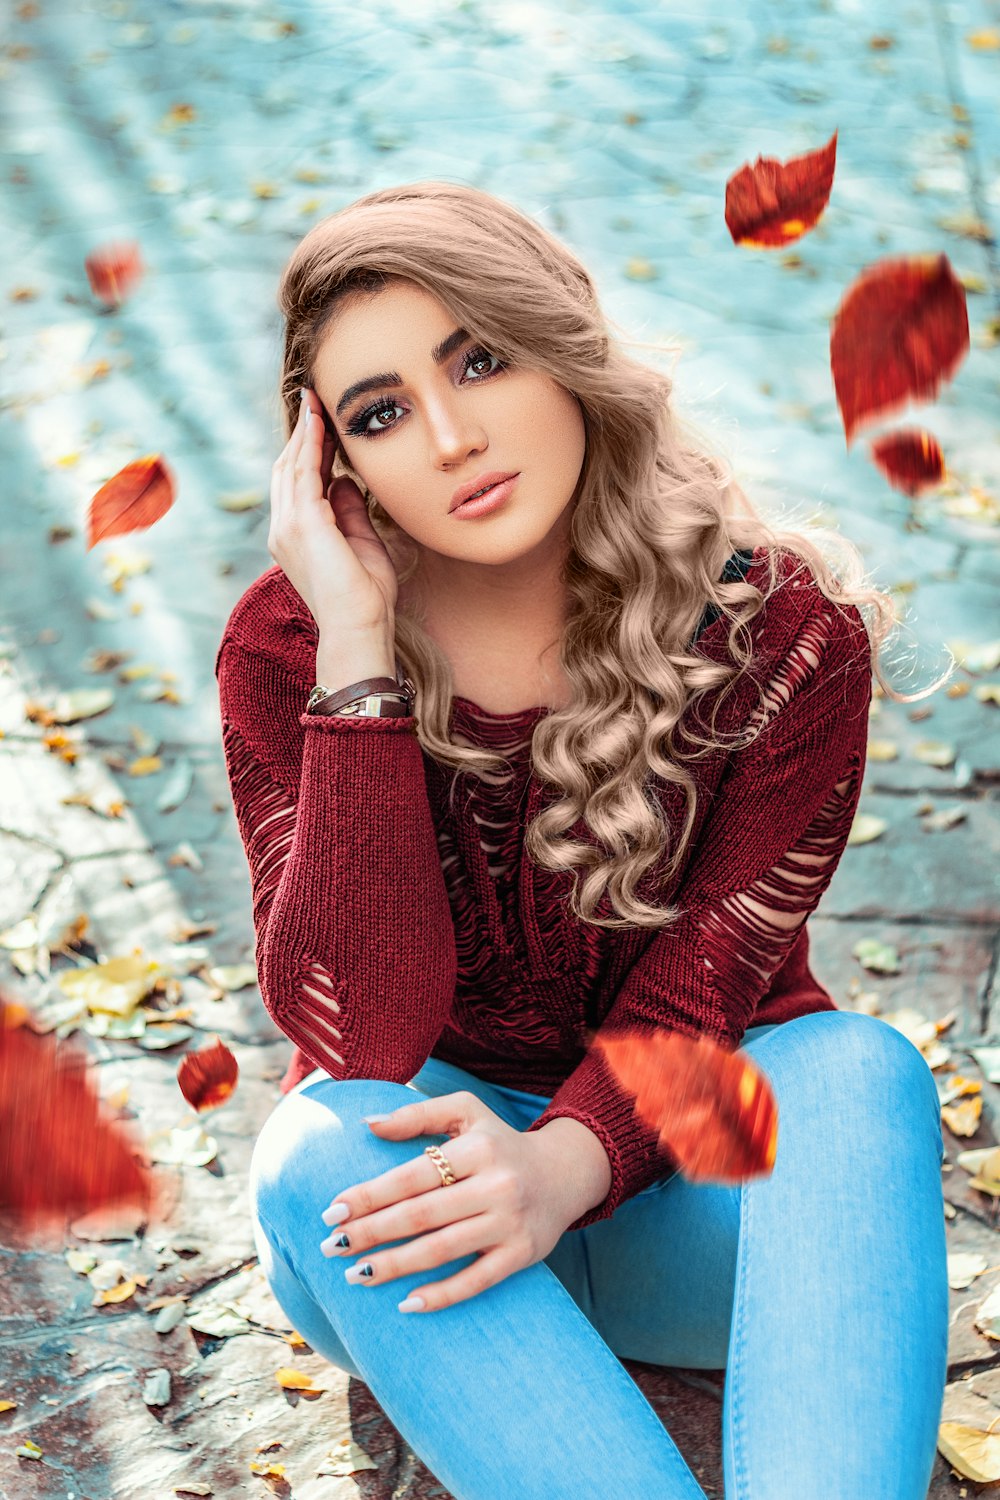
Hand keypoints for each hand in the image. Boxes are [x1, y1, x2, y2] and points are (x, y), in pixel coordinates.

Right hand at [268, 388, 400, 631]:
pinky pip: (304, 473)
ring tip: (317, 403)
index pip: (297, 483)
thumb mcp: (361, 543)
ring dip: (305, 432)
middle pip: (287, 468)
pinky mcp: (303, 525)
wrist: (359, 629)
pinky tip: (322, 424)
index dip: (308, 450)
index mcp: (294, 536)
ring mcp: (288, 527)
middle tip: (316, 400)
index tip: (323, 422)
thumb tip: (345, 482)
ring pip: (291, 466)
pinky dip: (312, 445)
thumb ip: (350, 512)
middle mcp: (283, 530)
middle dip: (302, 433)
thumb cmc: (365, 598)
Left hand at [318, 1091, 576, 1313]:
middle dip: (370, 1233)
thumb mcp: (465, 1111)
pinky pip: (476, 1280)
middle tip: (330, 1246)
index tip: (332, 1212)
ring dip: (393, 1266)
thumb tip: (367, 1123)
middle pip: (421, 1215)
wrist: (565, 1173)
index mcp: (478, 1147)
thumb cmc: (499, 1141)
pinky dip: (440, 1296)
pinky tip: (406, 1303)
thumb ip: (417, 1115)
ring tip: (354, 1275)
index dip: (369, 1195)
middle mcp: (496, 1184)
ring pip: (442, 1250)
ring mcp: (510, 1223)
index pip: (411, 1175)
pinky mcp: (522, 1255)